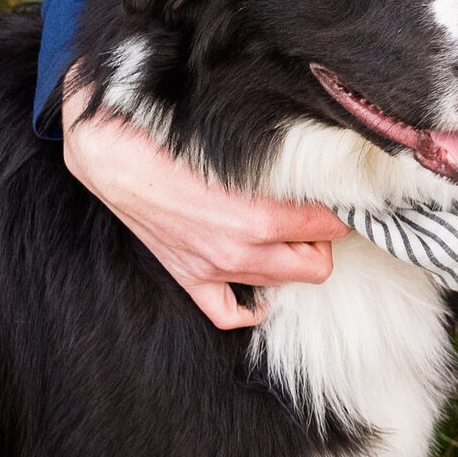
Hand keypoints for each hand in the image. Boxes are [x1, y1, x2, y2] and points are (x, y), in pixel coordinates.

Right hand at [62, 77, 351, 328]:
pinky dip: (251, 305)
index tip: (339, 198)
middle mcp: (242, 251)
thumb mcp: (245, 149)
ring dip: (292, 261)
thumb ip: (286, 166)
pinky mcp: (190, 277)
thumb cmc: (178, 143)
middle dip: (322, 242)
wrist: (117, 157)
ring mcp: (215, 269)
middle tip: (315, 217)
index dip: (340, 210)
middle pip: (317, 265)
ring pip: (282, 284)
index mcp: (261, 218)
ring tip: (289, 235)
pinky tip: (261, 285)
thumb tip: (324, 161)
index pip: (332, 227)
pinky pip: (228, 313)